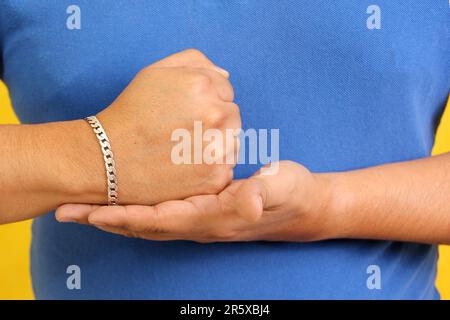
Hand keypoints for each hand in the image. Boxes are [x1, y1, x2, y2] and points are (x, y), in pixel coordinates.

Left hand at [56, 161, 338, 241]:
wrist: (303, 207)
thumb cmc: (292, 194)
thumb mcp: (283, 186)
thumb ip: (265, 192)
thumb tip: (248, 199)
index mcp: (213, 216)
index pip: (161, 219)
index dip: (126, 217)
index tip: (92, 212)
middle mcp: (200, 223)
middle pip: (144, 226)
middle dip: (106, 219)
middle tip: (68, 210)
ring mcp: (199, 219)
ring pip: (148, 222)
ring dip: (114, 216)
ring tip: (83, 208)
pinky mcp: (201, 211)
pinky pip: (160, 214)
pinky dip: (135, 212)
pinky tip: (124, 201)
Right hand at [88, 49, 240, 204]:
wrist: (109, 158)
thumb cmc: (132, 113)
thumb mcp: (156, 71)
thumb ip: (195, 62)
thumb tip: (225, 75)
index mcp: (203, 85)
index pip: (226, 90)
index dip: (206, 100)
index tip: (186, 112)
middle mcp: (217, 115)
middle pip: (232, 116)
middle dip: (215, 121)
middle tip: (184, 131)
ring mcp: (219, 149)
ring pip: (233, 142)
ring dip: (217, 144)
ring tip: (185, 149)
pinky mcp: (216, 178)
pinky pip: (227, 168)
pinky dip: (212, 168)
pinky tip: (188, 167)